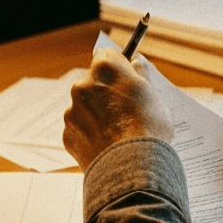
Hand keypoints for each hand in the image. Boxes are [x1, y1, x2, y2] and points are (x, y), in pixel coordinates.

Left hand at [63, 49, 174, 170]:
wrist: (132, 167)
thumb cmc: (149, 128)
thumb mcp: (155, 95)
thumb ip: (141, 75)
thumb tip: (136, 62)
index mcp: (106, 69)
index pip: (107, 55)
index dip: (118, 65)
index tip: (126, 74)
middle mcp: (83, 85)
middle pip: (93, 82)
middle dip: (105, 92)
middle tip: (125, 108)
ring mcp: (72, 111)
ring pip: (85, 107)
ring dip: (97, 115)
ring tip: (118, 133)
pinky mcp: (67, 135)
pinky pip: (80, 130)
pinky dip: (90, 135)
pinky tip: (107, 145)